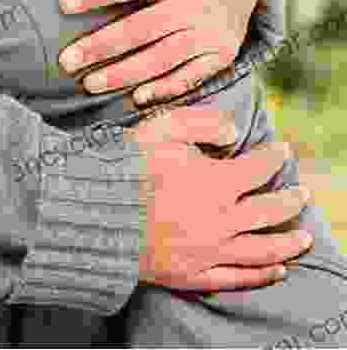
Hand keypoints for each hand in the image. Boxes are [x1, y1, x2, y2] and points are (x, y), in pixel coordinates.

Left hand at [58, 0, 257, 101]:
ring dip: (124, 75)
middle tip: (66, 62)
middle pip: (140, 30)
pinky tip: (136, 98)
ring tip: (89, 85)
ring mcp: (207, 32)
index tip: (61, 2)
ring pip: (161, 59)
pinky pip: (190, 78)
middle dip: (101, 47)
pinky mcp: (220, 54)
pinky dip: (164, 90)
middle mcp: (190, 3)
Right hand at [133, 108, 313, 290]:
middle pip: (269, 211)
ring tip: (305, 237)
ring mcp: (210, 251)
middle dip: (290, 200)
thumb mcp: (162, 127)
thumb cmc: (126, 165)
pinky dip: (263, 274)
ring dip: (289, 242)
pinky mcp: (194, 274)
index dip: (273, 157)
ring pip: (263, 249)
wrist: (95, 212)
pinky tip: (278, 269)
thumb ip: (202, 123)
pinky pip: (239, 278)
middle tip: (303, 193)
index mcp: (215, 181)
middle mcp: (221, 219)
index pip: (258, 168)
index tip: (282, 151)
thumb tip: (234, 129)